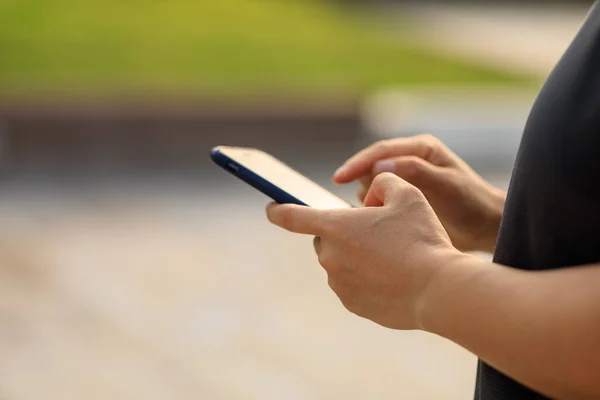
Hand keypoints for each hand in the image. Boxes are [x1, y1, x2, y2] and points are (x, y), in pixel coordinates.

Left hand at [266, 173, 462, 329]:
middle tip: (377, 232)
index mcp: (335, 227)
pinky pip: (352, 284)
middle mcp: (329, 257)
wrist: (438, 289)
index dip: (278, 210)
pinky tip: (392, 275)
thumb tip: (371, 196)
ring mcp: (339, 284)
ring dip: (356, 256)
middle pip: (325, 239)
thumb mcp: (406, 193)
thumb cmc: (421, 238)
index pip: (292, 216)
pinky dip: (365, 278)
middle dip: (344, 232)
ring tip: (391, 256)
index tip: (270, 209)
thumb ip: (383, 183)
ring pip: (340, 263)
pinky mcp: (353, 305)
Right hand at [333, 135, 505, 252]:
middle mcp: (409, 161)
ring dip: (369, 200)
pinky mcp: (401, 199)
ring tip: (379, 218)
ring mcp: (404, 180)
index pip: (380, 152)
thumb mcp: (447, 186)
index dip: (357, 164)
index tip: (339, 178)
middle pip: (370, 168)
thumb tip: (379, 166)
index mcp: (420, 149)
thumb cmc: (471, 203)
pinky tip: (380, 224)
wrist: (485, 227)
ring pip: (370, 186)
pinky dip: (374, 210)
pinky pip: (377, 200)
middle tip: (370, 209)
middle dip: (364, 186)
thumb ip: (415, 172)